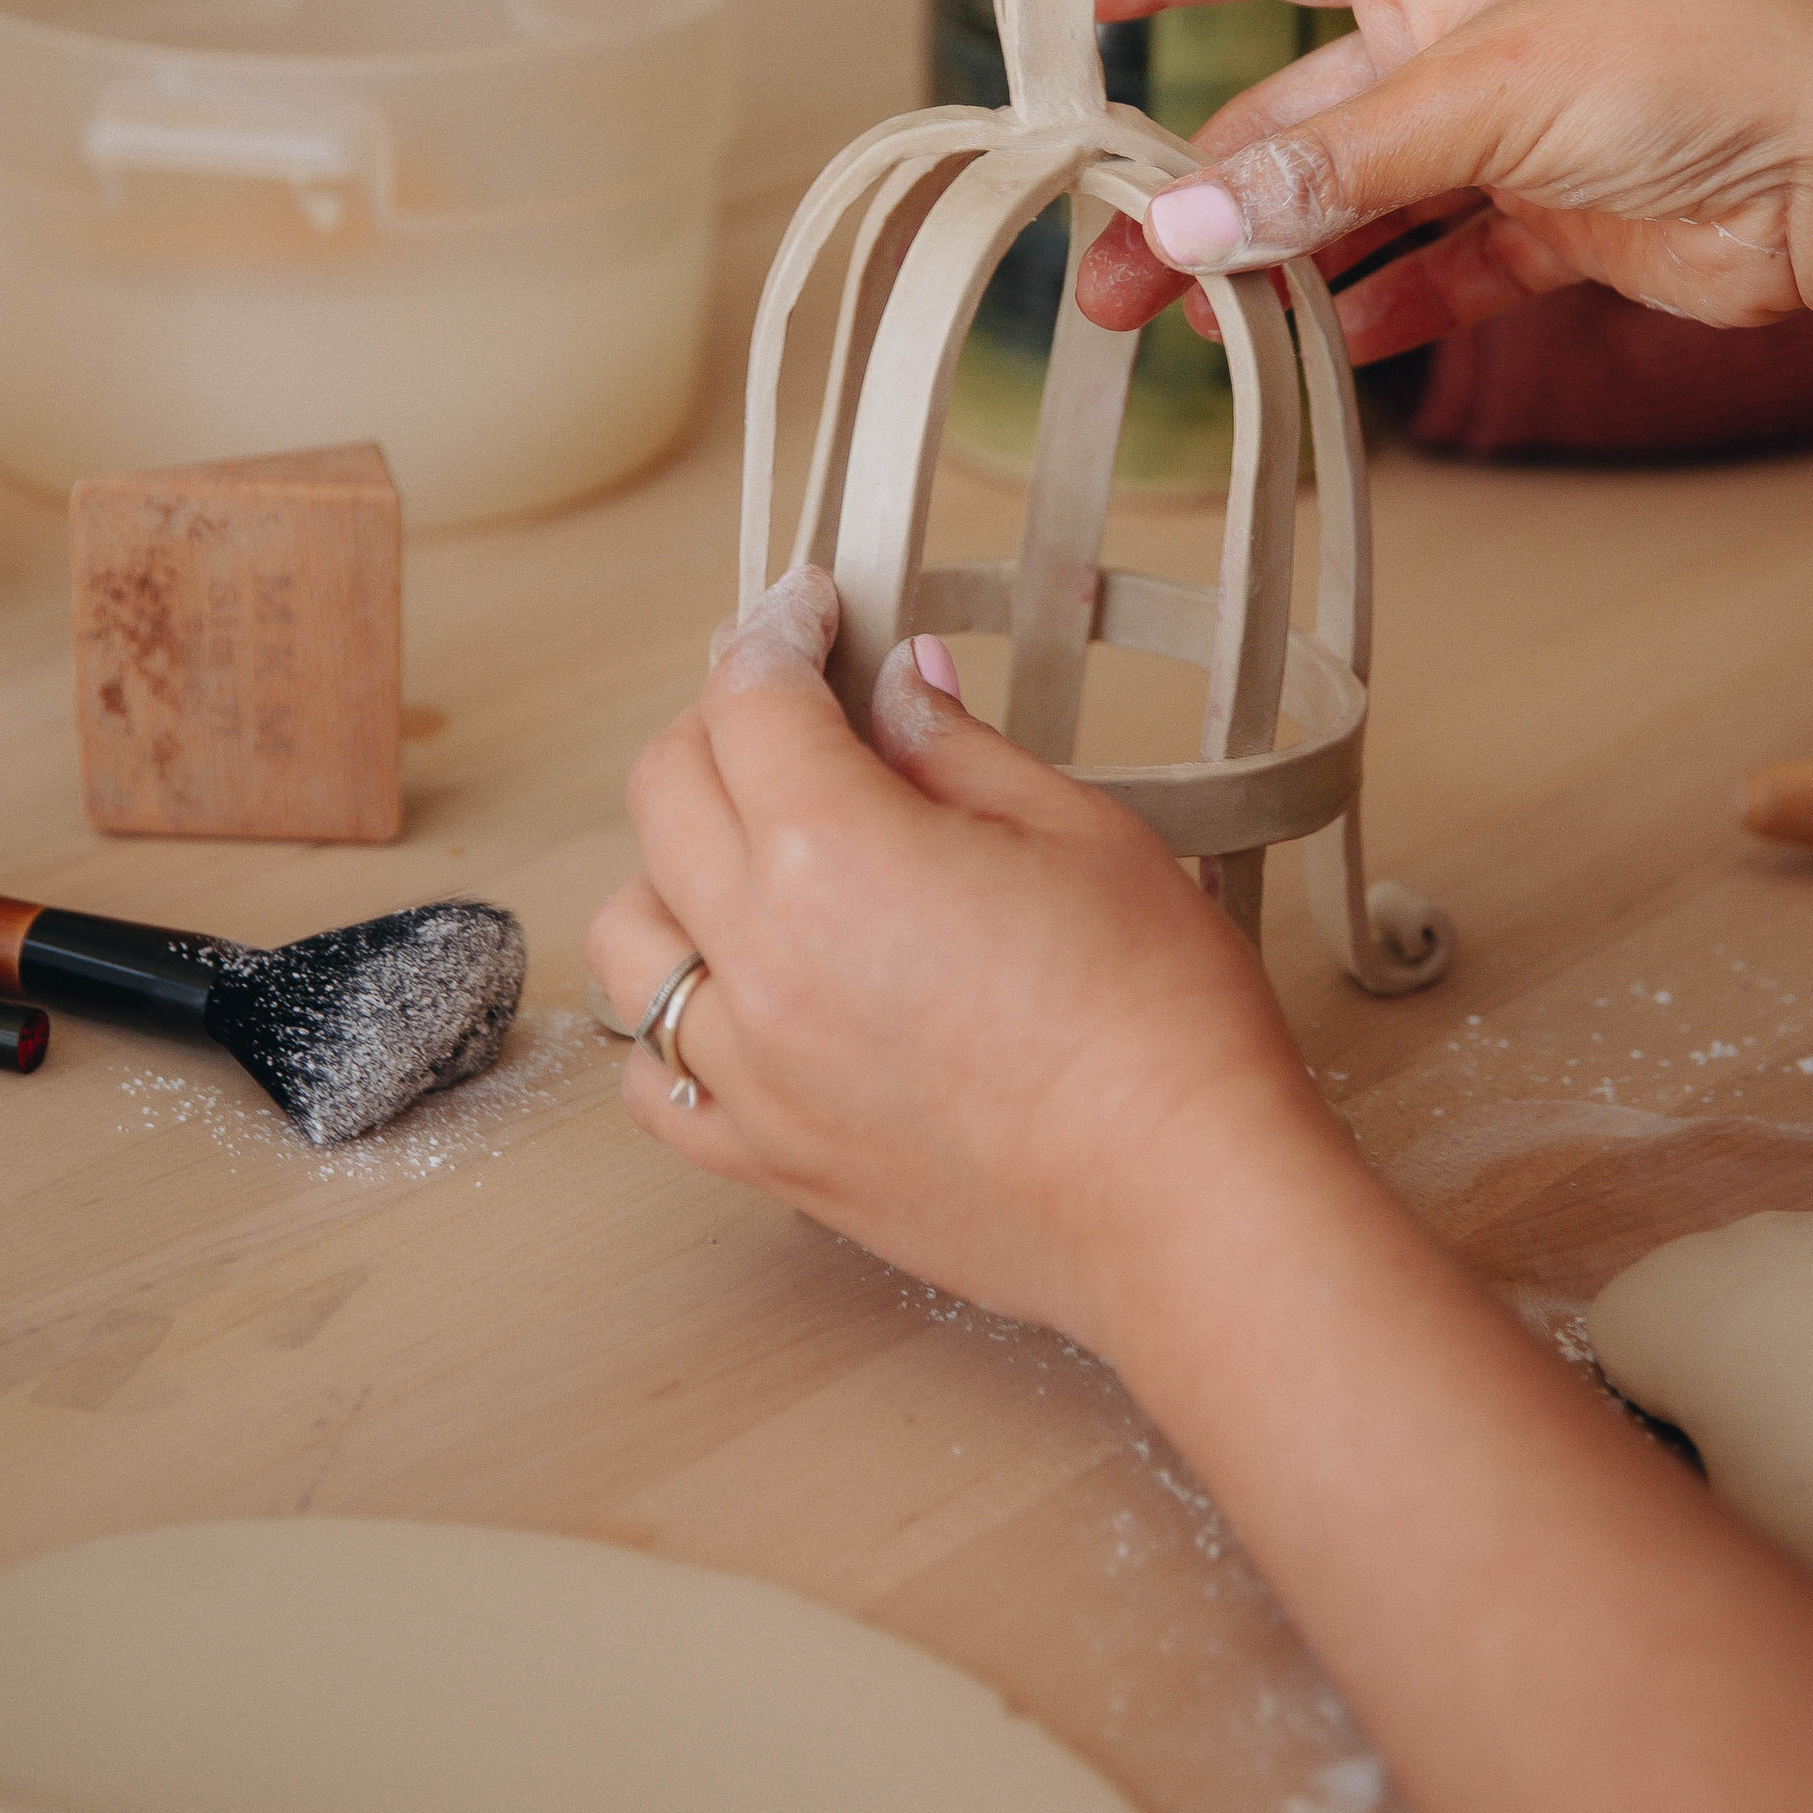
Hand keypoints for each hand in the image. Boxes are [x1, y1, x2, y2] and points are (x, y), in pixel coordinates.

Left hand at [585, 568, 1323, 1345]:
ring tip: (761, 846)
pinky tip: (740, 989)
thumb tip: (896, 683)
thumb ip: (955, 748)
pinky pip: (654, 1079)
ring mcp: (752, 1072)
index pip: (750, 700)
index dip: (777, 630)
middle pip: (666, 793)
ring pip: (628, 933)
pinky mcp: (770, 1161)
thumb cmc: (1157, 1021)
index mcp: (831, 854)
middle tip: (796, 702)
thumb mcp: (1077, 831)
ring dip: (674, 863)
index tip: (808, 608)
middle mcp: (760, 960)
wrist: (1184, 1205)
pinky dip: (670, 1017)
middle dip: (720, 721)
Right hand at [1078, 0, 1812, 360]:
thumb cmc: (1684, 57)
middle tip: (1113, 274)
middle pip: (1290, 112)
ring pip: (1353, 204)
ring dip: (1272, 265)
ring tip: (1191, 335)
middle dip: (1198, 188)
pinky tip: (1323, 350)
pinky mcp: (1559, 224)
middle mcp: (1458, 37)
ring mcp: (1508, 135)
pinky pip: (1440, 270)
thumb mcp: (1480, 96)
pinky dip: (1382, 309)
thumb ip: (1331, 170)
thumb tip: (1188, 227)